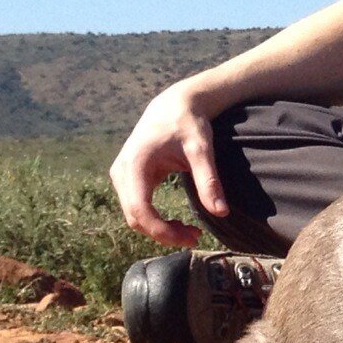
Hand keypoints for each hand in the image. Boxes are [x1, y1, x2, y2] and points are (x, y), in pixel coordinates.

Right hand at [109, 84, 230, 246]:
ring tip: (189, 231)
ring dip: (159, 229)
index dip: (161, 230)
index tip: (188, 237)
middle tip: (194, 237)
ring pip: (133, 215)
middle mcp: (121, 171)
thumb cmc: (188, 124)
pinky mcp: (127, 179)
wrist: (174, 105)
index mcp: (135, 163)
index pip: (139, 209)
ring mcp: (121, 175)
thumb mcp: (202, 150)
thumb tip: (221, 212)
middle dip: (163, 233)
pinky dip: (155, 220)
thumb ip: (209, 180)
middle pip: (134, 217)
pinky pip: (136, 207)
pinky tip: (177, 222)